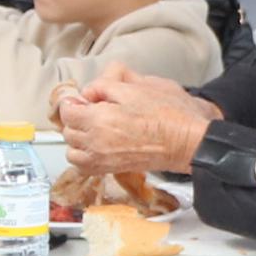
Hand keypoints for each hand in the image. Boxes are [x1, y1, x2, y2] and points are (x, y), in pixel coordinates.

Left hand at [56, 65, 214, 175]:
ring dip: (78, 139)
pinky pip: (84, 167)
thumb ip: (105, 85)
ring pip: (73, 151)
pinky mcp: (113, 169)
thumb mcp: (137, 87)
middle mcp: (96, 143)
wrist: (188, 142)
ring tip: (94, 129)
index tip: (85, 97)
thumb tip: (89, 93)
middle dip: (76, 118)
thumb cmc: (169, 114)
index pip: (67, 111)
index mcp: (99, 119)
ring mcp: (104, 159)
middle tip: (93, 109)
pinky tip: (97, 146)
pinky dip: (84, 157)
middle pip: (68, 131)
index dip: (74, 100)